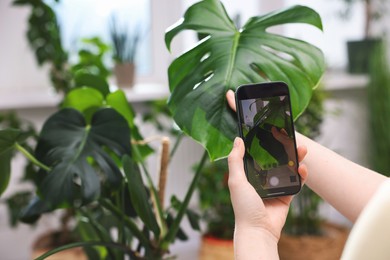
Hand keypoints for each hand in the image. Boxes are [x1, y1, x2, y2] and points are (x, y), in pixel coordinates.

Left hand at [226, 89, 307, 239]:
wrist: (259, 230)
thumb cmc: (244, 206)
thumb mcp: (236, 180)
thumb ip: (236, 160)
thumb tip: (237, 139)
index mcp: (248, 175)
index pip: (258, 155)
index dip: (265, 143)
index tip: (272, 131)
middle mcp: (261, 179)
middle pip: (275, 159)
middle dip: (284, 149)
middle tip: (291, 138)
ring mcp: (275, 187)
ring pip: (288, 169)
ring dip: (295, 159)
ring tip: (302, 149)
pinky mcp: (286, 196)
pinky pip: (296, 183)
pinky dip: (302, 176)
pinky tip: (304, 168)